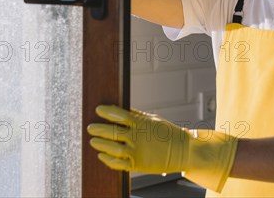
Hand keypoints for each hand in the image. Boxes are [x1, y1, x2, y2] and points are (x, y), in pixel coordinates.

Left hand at [87, 105, 237, 192]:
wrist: (182, 150)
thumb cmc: (167, 133)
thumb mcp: (153, 119)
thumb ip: (136, 115)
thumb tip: (121, 109)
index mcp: (141, 123)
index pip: (119, 115)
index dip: (106, 112)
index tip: (98, 110)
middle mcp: (137, 136)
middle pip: (111, 131)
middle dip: (98, 129)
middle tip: (90, 127)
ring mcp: (136, 151)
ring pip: (111, 148)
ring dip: (100, 144)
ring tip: (93, 141)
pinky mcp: (137, 164)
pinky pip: (117, 163)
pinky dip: (107, 159)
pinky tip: (102, 156)